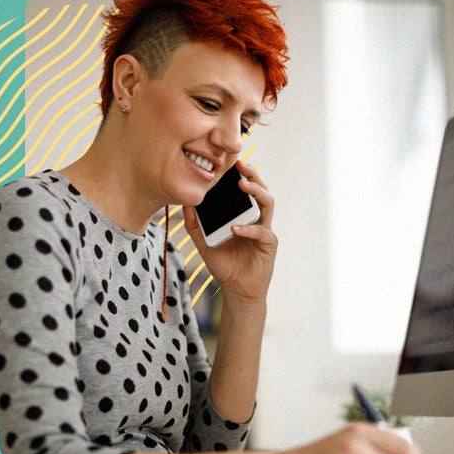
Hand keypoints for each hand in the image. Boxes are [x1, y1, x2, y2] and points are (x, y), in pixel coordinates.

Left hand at [182, 162, 276, 304]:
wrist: (237, 292)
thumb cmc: (224, 266)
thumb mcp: (204, 243)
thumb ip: (195, 225)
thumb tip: (185, 204)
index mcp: (243, 215)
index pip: (244, 189)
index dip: (239, 175)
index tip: (228, 161)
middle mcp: (256, 218)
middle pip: (261, 190)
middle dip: (252, 175)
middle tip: (240, 164)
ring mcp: (265, 230)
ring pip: (268, 204)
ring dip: (256, 192)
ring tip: (243, 185)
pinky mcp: (269, 244)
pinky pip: (261, 231)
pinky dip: (248, 228)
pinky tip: (234, 228)